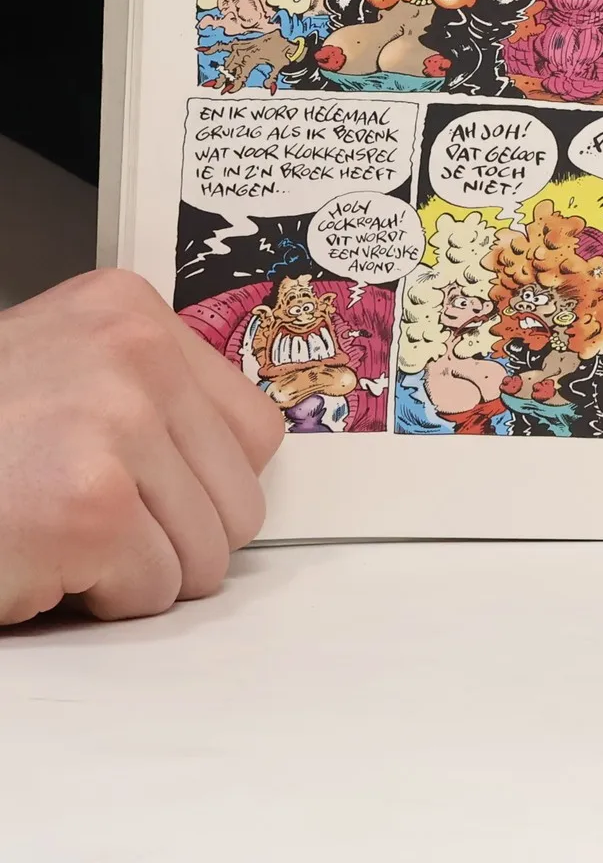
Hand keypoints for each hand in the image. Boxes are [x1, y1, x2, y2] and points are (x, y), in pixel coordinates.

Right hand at [0, 270, 282, 623]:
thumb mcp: (62, 373)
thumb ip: (145, 397)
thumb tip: (225, 471)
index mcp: (131, 312)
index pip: (254, 427)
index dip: (206, 487)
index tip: (157, 499)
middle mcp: (136, 353)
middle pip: (240, 497)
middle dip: (172, 539)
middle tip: (93, 531)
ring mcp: (118, 425)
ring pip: (204, 553)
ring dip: (132, 572)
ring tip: (55, 537)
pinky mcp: (91, 506)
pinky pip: (150, 589)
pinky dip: (92, 601)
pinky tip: (35, 559)